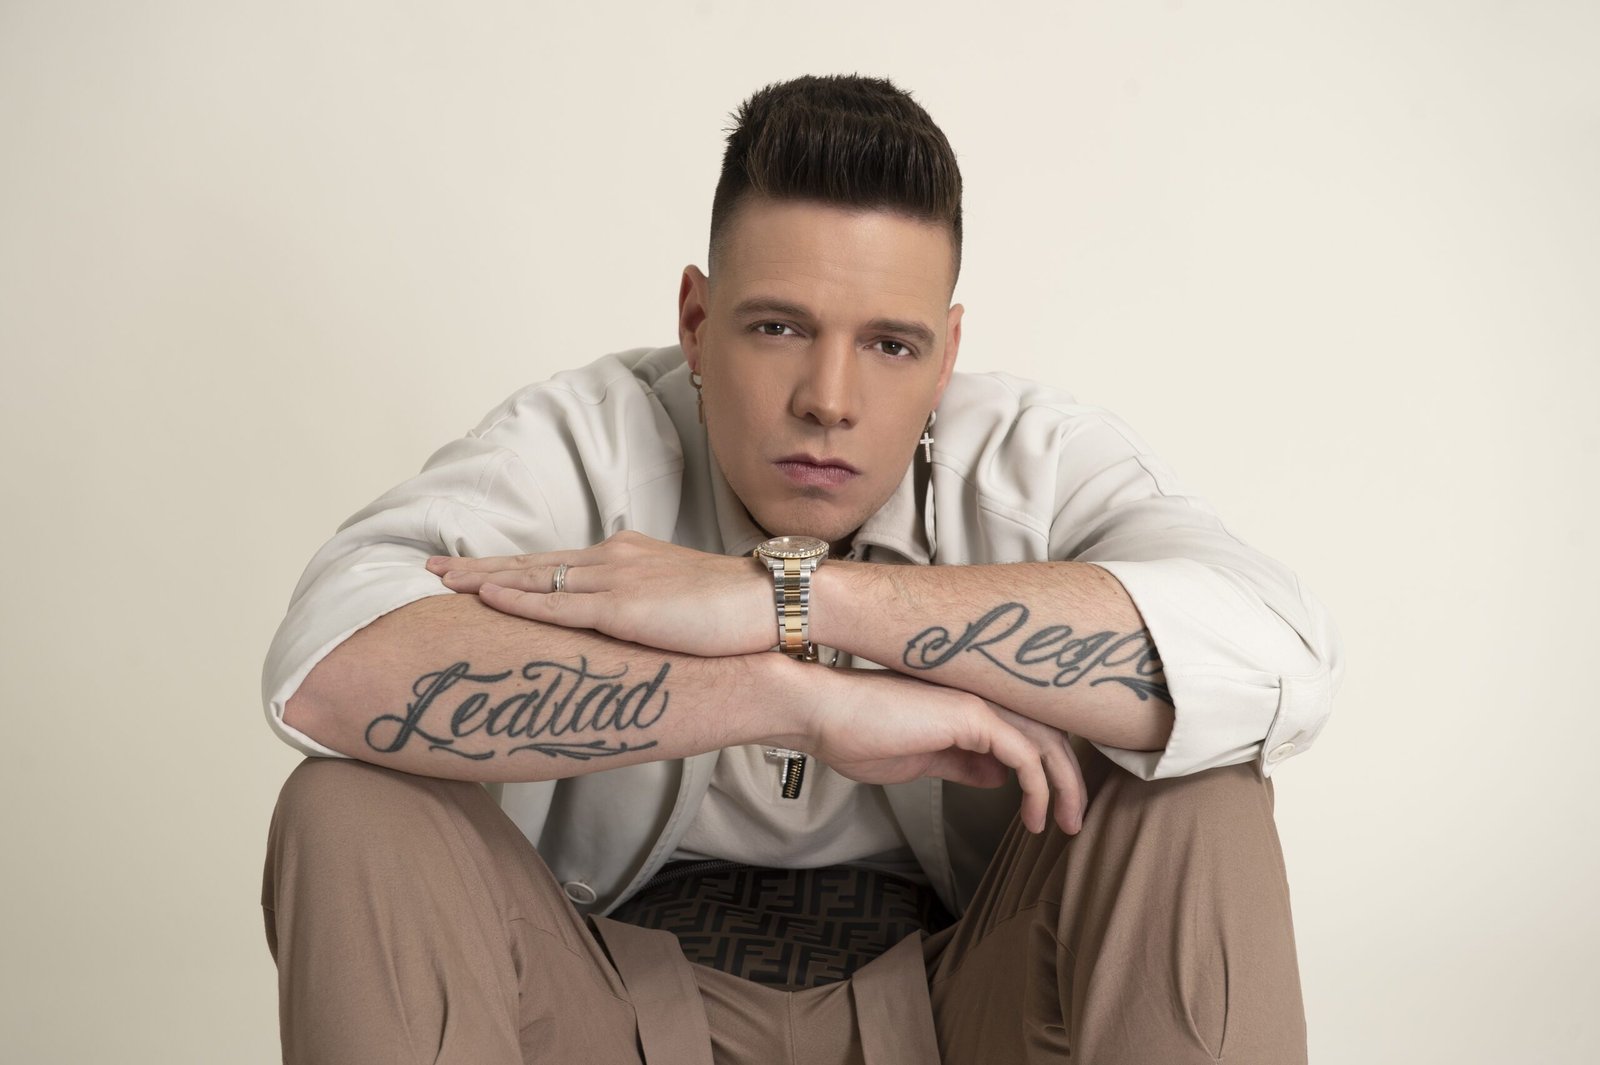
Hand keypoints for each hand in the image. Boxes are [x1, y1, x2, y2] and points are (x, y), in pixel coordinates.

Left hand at [427, 531, 773, 657]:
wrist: (769, 602)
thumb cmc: (734, 610)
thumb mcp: (679, 601)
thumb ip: (646, 607)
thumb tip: (626, 625)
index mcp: (626, 557)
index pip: (555, 562)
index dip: (509, 567)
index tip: (471, 570)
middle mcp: (613, 559)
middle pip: (532, 563)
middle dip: (478, 566)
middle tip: (430, 568)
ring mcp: (615, 580)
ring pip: (533, 578)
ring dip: (483, 578)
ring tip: (439, 580)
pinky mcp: (622, 608)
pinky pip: (557, 604)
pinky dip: (516, 599)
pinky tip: (482, 597)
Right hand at [800, 668, 1086, 834]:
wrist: (822, 713)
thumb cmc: (857, 732)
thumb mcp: (923, 758)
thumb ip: (962, 762)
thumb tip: (997, 775)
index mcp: (970, 704)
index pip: (1030, 730)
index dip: (1050, 767)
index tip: (1052, 808)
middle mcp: (982, 696)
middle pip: (1050, 733)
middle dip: (1069, 780)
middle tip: (1074, 822)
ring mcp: (979, 702)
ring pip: (1047, 741)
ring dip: (1064, 787)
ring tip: (1065, 825)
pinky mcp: (971, 715)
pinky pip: (1024, 755)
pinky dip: (1037, 788)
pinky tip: (1033, 816)